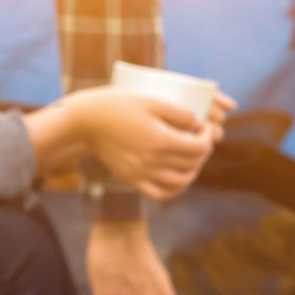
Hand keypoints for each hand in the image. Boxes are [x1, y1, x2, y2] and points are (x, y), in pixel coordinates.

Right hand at [63, 88, 233, 200]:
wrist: (87, 120)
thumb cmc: (119, 105)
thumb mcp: (153, 101)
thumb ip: (180, 113)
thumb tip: (198, 123)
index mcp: (161, 140)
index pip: (199, 147)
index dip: (207, 137)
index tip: (205, 127)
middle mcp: (153, 161)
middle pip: (192, 164)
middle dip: (203, 152)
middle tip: (201, 140)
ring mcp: (141, 173)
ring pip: (180, 183)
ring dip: (192, 172)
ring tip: (192, 159)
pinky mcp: (131, 179)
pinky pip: (159, 194)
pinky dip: (174, 190)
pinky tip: (177, 177)